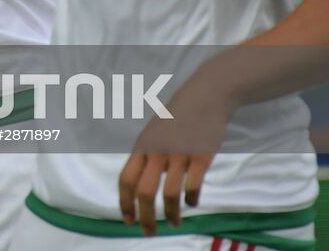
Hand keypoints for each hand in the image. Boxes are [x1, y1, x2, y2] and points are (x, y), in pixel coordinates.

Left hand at [117, 82, 229, 234]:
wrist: (205, 96)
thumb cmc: (177, 115)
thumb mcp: (153, 132)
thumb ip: (147, 155)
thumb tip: (140, 184)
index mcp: (142, 146)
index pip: (126, 179)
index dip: (124, 202)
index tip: (127, 220)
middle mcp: (157, 152)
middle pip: (144, 192)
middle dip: (145, 217)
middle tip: (148, 232)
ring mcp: (179, 154)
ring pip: (170, 194)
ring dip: (170, 214)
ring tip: (173, 223)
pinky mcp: (201, 157)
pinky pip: (193, 187)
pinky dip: (191, 200)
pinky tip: (192, 202)